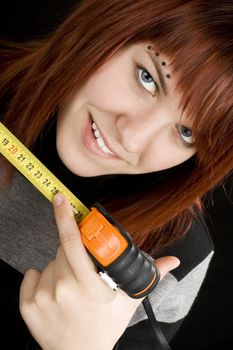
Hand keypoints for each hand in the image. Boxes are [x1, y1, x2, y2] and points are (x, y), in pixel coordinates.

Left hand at [19, 193, 179, 349]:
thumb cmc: (104, 327)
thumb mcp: (129, 301)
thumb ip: (151, 276)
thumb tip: (173, 262)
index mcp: (89, 285)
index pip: (73, 241)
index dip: (65, 216)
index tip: (61, 199)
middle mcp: (63, 290)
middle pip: (62, 248)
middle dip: (74, 251)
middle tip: (85, 270)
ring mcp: (43, 298)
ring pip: (50, 262)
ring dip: (61, 266)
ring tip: (73, 286)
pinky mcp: (28, 305)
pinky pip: (33, 275)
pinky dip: (43, 278)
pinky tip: (56, 292)